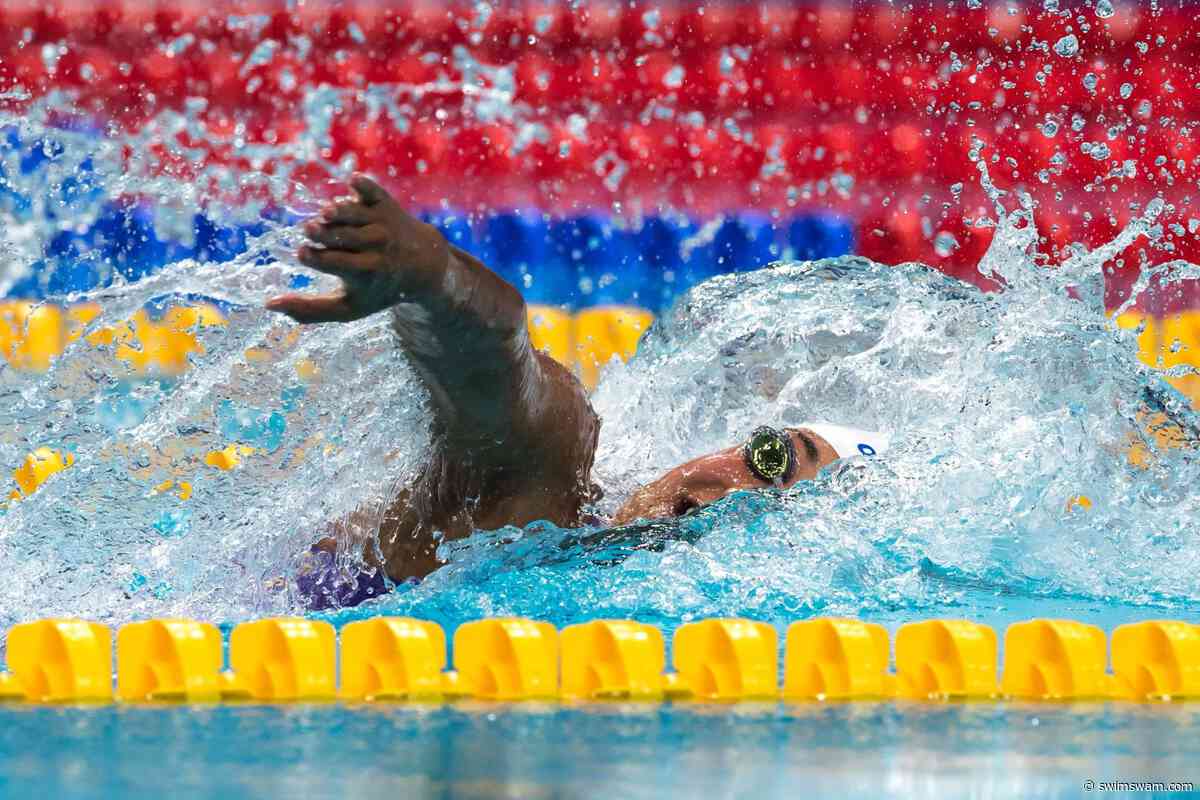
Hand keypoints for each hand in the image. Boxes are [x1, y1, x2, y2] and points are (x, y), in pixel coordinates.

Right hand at [266, 175, 451, 322]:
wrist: (421, 266)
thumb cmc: (376, 289)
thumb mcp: (348, 308)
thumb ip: (310, 310)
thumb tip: (268, 304)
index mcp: (367, 273)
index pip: (336, 264)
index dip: (316, 257)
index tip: (302, 253)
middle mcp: (378, 247)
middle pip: (343, 237)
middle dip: (323, 232)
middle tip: (309, 230)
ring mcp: (382, 223)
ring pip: (352, 214)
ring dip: (335, 211)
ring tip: (323, 216)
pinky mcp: (385, 204)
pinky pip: (372, 191)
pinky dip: (361, 186)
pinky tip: (351, 182)